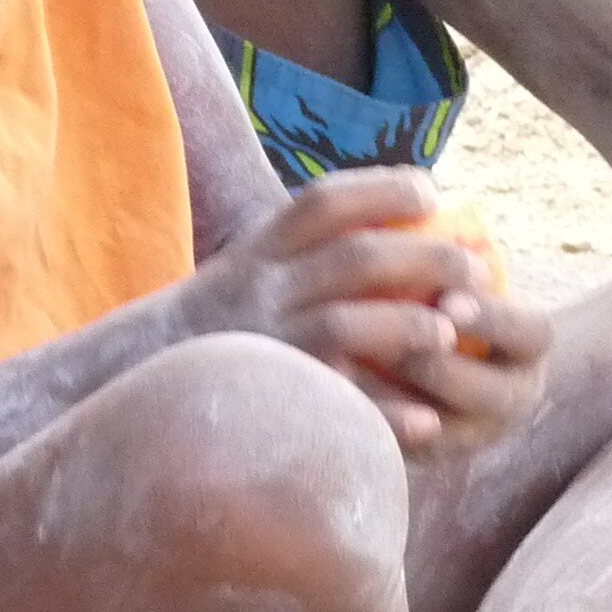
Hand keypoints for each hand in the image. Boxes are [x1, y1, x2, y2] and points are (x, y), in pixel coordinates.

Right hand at [170, 169, 547, 452]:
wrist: (135, 388)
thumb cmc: (216, 331)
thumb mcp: (244, 273)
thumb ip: (300, 251)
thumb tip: (393, 223)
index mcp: (258, 251)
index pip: (323, 202)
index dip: (382, 190)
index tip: (432, 190)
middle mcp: (260, 289)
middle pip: (355, 257)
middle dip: (425, 258)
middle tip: (476, 267)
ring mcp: (265, 345)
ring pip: (347, 323)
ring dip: (409, 326)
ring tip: (453, 334)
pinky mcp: (271, 400)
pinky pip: (337, 403)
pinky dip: (386, 413)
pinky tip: (429, 421)